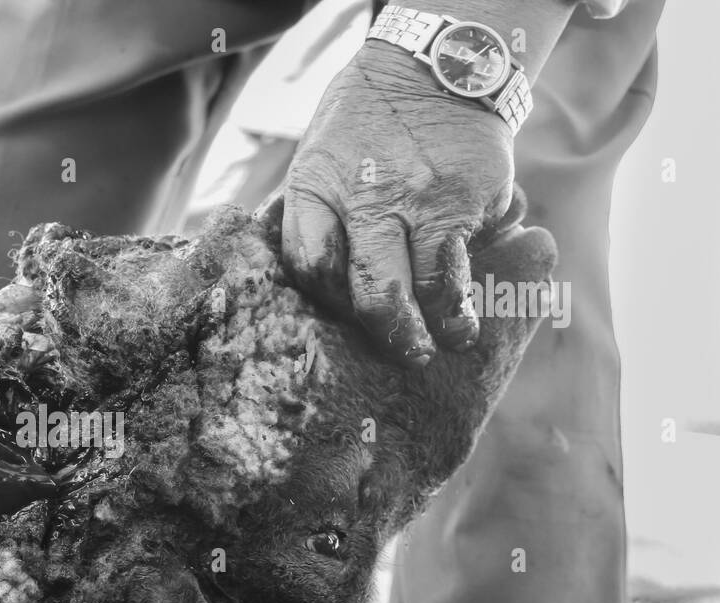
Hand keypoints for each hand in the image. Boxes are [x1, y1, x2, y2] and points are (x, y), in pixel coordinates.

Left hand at [271, 40, 517, 366]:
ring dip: (445, 324)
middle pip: (375, 293)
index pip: (312, 268)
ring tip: (452, 338)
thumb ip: (317, 219)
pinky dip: (475, 283)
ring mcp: (428, 199)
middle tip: (409, 355)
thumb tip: (323, 294)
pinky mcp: (476, 197)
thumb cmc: (365, 123)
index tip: (347, 318)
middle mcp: (372, 197)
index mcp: (318, 187)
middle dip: (393, 336)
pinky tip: (473, 297)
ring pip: (434, 287)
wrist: (436, 61)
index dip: (329, 304)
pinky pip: (473, 257)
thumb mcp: (317, 159)